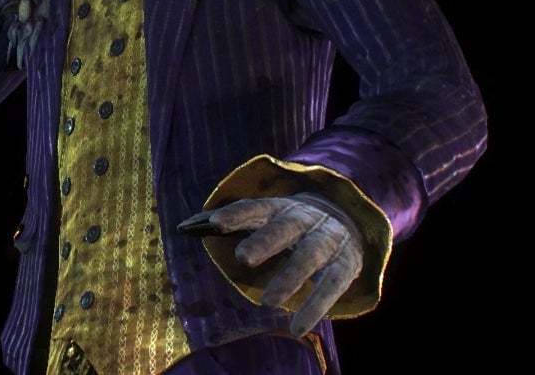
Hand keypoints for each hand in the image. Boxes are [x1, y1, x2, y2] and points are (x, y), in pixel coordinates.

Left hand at [178, 192, 362, 336]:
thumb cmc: (292, 224)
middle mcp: (305, 220)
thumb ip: (232, 221)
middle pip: (285, 228)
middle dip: (265, 241)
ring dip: (289, 278)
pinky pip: (331, 286)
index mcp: (281, 207)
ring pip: (309, 257)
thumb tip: (184, 227)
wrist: (350, 222)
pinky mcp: (345, 265)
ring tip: (267, 302)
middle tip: (242, 257)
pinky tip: (298, 328)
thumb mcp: (268, 217)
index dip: (237, 214)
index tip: (214, 223)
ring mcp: (327, 241)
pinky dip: (316, 306)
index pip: (257, 208)